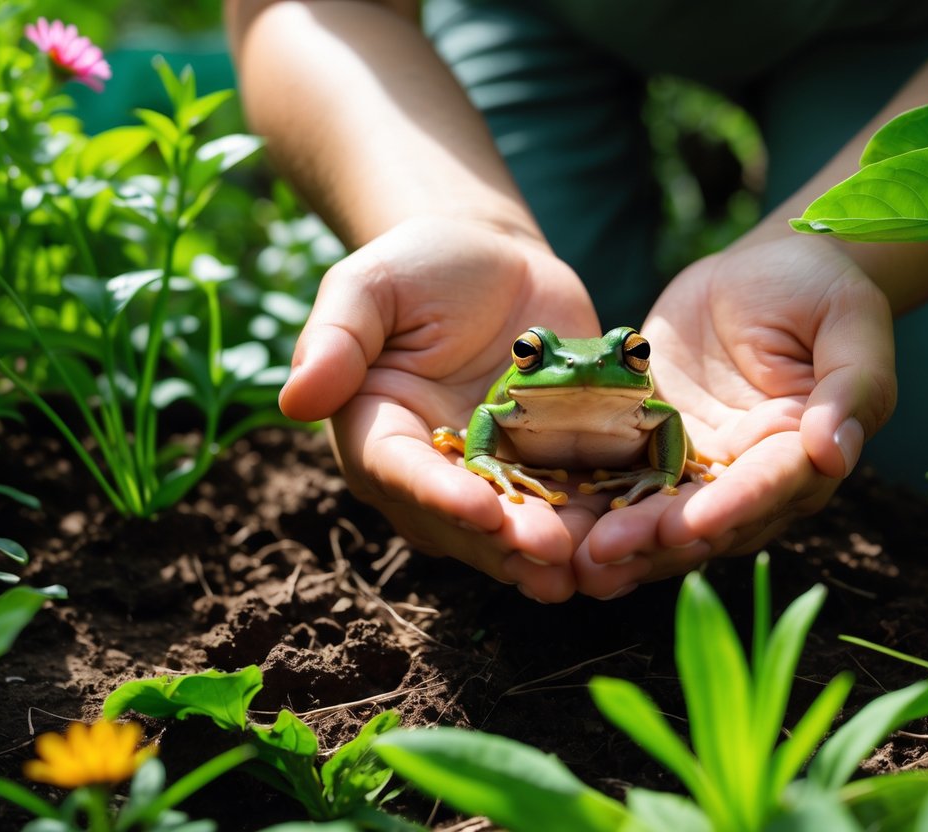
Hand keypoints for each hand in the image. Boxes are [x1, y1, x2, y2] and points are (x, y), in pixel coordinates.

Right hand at [280, 216, 601, 601]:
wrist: (494, 261)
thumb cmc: (420, 266)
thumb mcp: (370, 285)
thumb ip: (337, 338)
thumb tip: (296, 398)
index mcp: (381, 434)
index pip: (404, 474)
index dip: (440, 496)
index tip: (478, 510)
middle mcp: (436, 470)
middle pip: (466, 520)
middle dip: (507, 542)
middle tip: (549, 559)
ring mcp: (498, 473)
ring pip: (521, 526)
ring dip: (553, 552)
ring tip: (590, 569)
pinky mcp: (551, 463)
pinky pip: (573, 500)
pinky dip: (598, 523)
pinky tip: (631, 538)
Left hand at [574, 234, 896, 597]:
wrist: (765, 269)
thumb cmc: (821, 289)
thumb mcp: (850, 322)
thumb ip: (852, 387)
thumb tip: (835, 452)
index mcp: (804, 452)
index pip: (768, 488)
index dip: (732, 509)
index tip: (691, 525)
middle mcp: (751, 475)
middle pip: (707, 521)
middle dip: (657, 540)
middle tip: (606, 555)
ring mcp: (700, 466)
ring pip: (661, 515)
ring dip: (622, 542)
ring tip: (576, 560)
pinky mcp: (655, 445)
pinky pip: (623, 479)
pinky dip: (595, 505)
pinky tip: (557, 523)